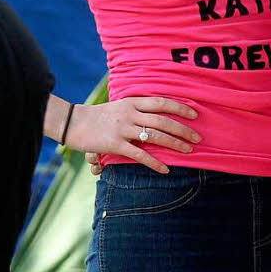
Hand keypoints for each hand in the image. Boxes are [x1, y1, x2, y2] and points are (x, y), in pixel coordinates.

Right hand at [65, 96, 200, 174]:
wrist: (73, 122)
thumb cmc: (98, 116)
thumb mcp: (119, 106)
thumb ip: (137, 109)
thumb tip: (157, 114)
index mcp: (132, 102)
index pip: (162, 102)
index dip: (180, 108)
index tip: (195, 115)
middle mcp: (130, 114)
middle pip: (163, 120)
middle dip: (183, 129)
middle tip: (197, 138)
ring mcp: (123, 129)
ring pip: (155, 136)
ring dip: (174, 143)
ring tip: (188, 150)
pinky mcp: (115, 144)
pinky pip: (139, 154)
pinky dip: (154, 162)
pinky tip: (165, 169)